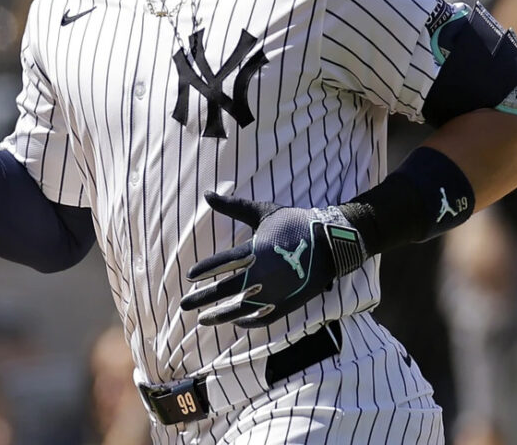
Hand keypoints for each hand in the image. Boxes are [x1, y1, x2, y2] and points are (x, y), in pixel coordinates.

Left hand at [180, 192, 367, 327]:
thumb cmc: (295, 223)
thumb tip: (207, 193)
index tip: (189, 276)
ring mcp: (276, 291)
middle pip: (227, 290)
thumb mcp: (263, 212)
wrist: (332, 242)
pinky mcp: (288, 303)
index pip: (224, 263)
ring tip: (203, 320)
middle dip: (203, 299)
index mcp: (257, 250)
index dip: (205, 270)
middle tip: (183, 306)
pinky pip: (264, 318)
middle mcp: (264, 274)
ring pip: (242, 309)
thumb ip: (233, 206)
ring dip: (220, 316)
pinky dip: (249, 322)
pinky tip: (236, 322)